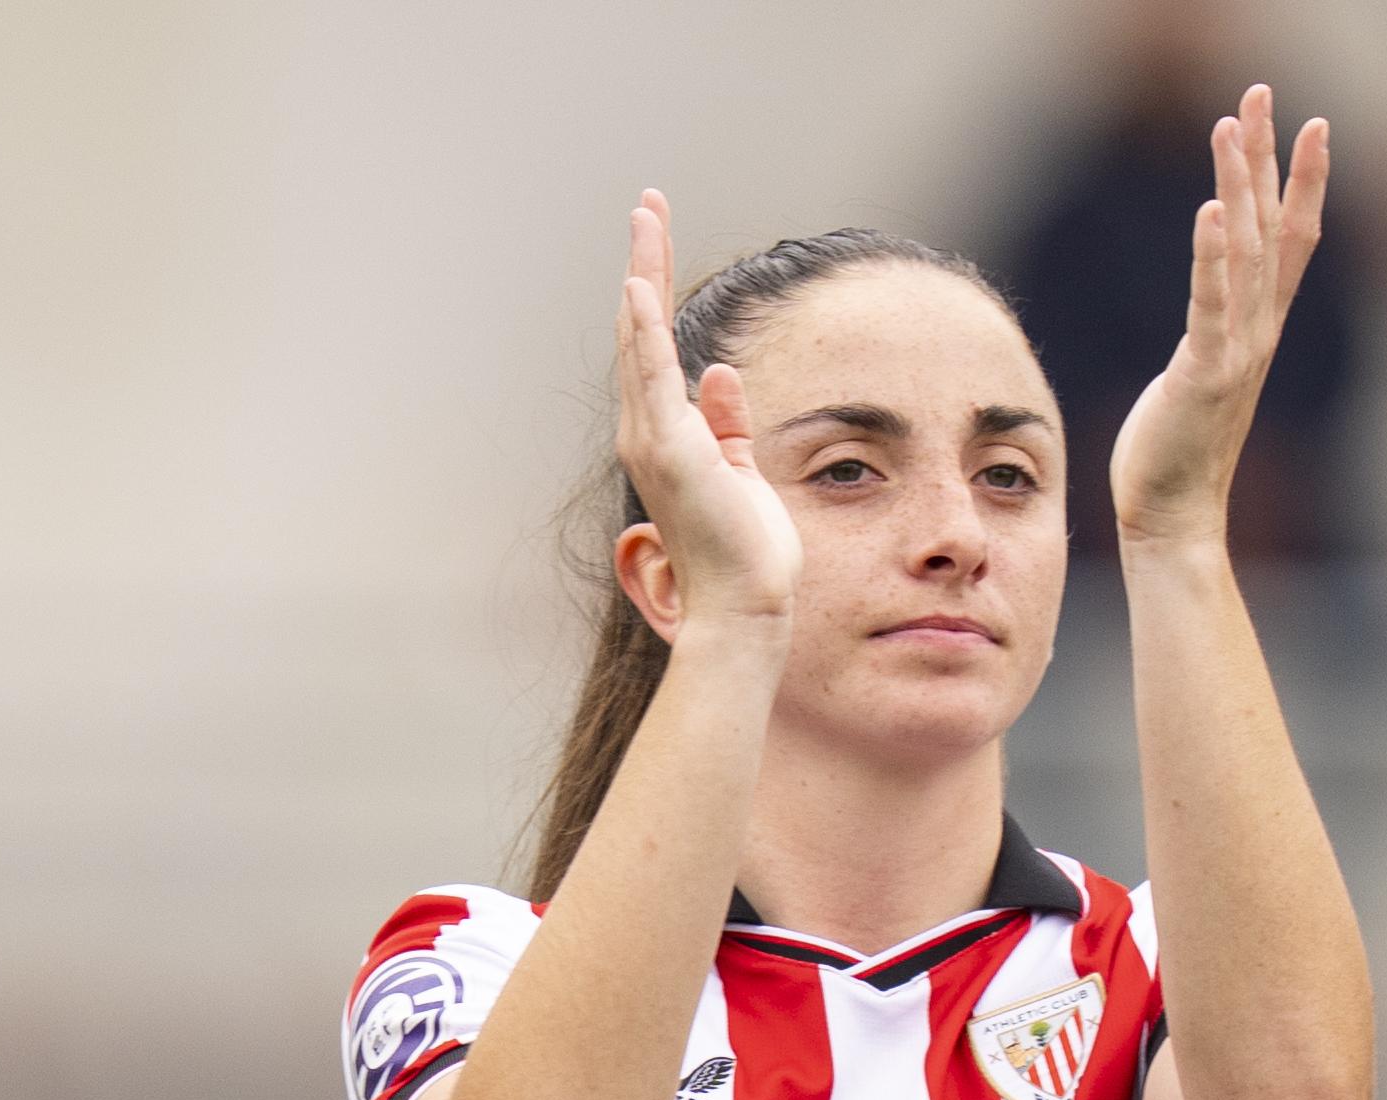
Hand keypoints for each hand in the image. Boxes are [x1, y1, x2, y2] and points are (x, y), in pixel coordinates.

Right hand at [614, 190, 803, 627]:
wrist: (743, 605)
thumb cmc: (745, 554)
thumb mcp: (740, 472)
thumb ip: (727, 423)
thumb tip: (719, 372)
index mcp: (667, 439)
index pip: (657, 353)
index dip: (656, 297)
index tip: (659, 246)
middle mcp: (648, 435)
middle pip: (640, 333)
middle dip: (646, 265)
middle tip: (648, 206)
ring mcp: (654, 440)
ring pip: (641, 340)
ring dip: (644, 273)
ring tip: (647, 217)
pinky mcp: (670, 449)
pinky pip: (653, 375)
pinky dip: (645, 329)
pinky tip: (642, 284)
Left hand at [1109, 85, 1328, 547]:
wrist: (1175, 519)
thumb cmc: (1176, 456)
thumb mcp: (1199, 380)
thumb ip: (1210, 341)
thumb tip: (1207, 327)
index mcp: (1256, 333)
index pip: (1291, 244)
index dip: (1304, 183)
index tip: (1313, 127)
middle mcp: (1256, 335)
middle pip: (1270, 229)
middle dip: (1267, 158)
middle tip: (1260, 94)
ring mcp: (1234, 353)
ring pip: (1245, 253)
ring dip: (1240, 185)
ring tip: (1232, 126)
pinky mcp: (1203, 373)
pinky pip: (1210, 304)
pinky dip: (1213, 256)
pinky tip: (1212, 209)